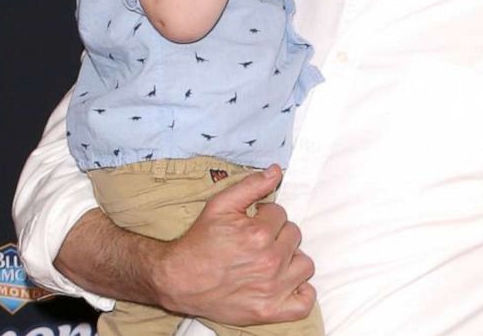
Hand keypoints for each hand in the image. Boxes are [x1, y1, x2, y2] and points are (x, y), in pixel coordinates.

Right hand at [151, 165, 315, 324]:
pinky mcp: (270, 310)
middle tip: (257, 242)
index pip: (280, 213)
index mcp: (258, 234)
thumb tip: (276, 172)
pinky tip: (288, 283)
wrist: (178, 280)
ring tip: (271, 260)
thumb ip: (251, 185)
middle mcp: (269, 261)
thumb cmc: (199, 243)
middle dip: (277, 235)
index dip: (265, 215)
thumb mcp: (219, 205)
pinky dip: (301, 293)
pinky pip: (304, 302)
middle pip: (294, 236)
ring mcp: (272, 288)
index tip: (251, 224)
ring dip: (291, 260)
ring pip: (304, 264)